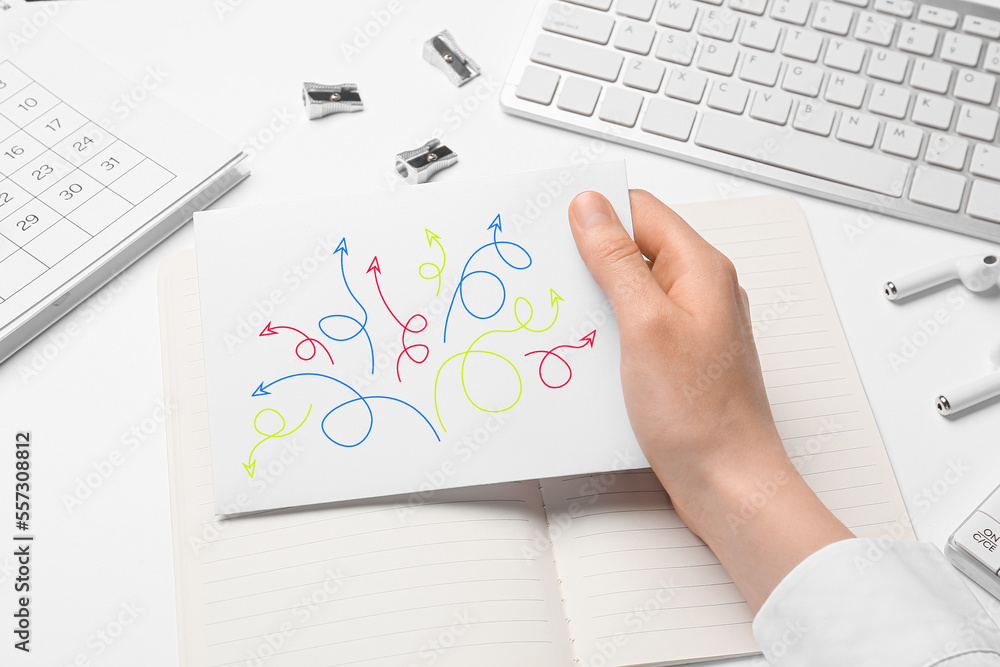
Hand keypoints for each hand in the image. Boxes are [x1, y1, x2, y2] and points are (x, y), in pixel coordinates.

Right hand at [568, 190, 851, 610]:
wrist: (727, 481)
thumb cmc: (701, 414)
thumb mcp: (645, 324)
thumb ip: (616, 261)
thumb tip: (590, 209)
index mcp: (701, 269)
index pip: (641, 210)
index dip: (597, 212)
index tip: (556, 226)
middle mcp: (700, 291)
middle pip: (635, 248)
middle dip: (589, 258)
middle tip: (552, 274)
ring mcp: (690, 325)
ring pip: (631, 289)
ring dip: (597, 298)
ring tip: (568, 317)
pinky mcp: (677, 357)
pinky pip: (635, 325)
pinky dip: (608, 330)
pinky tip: (588, 349)